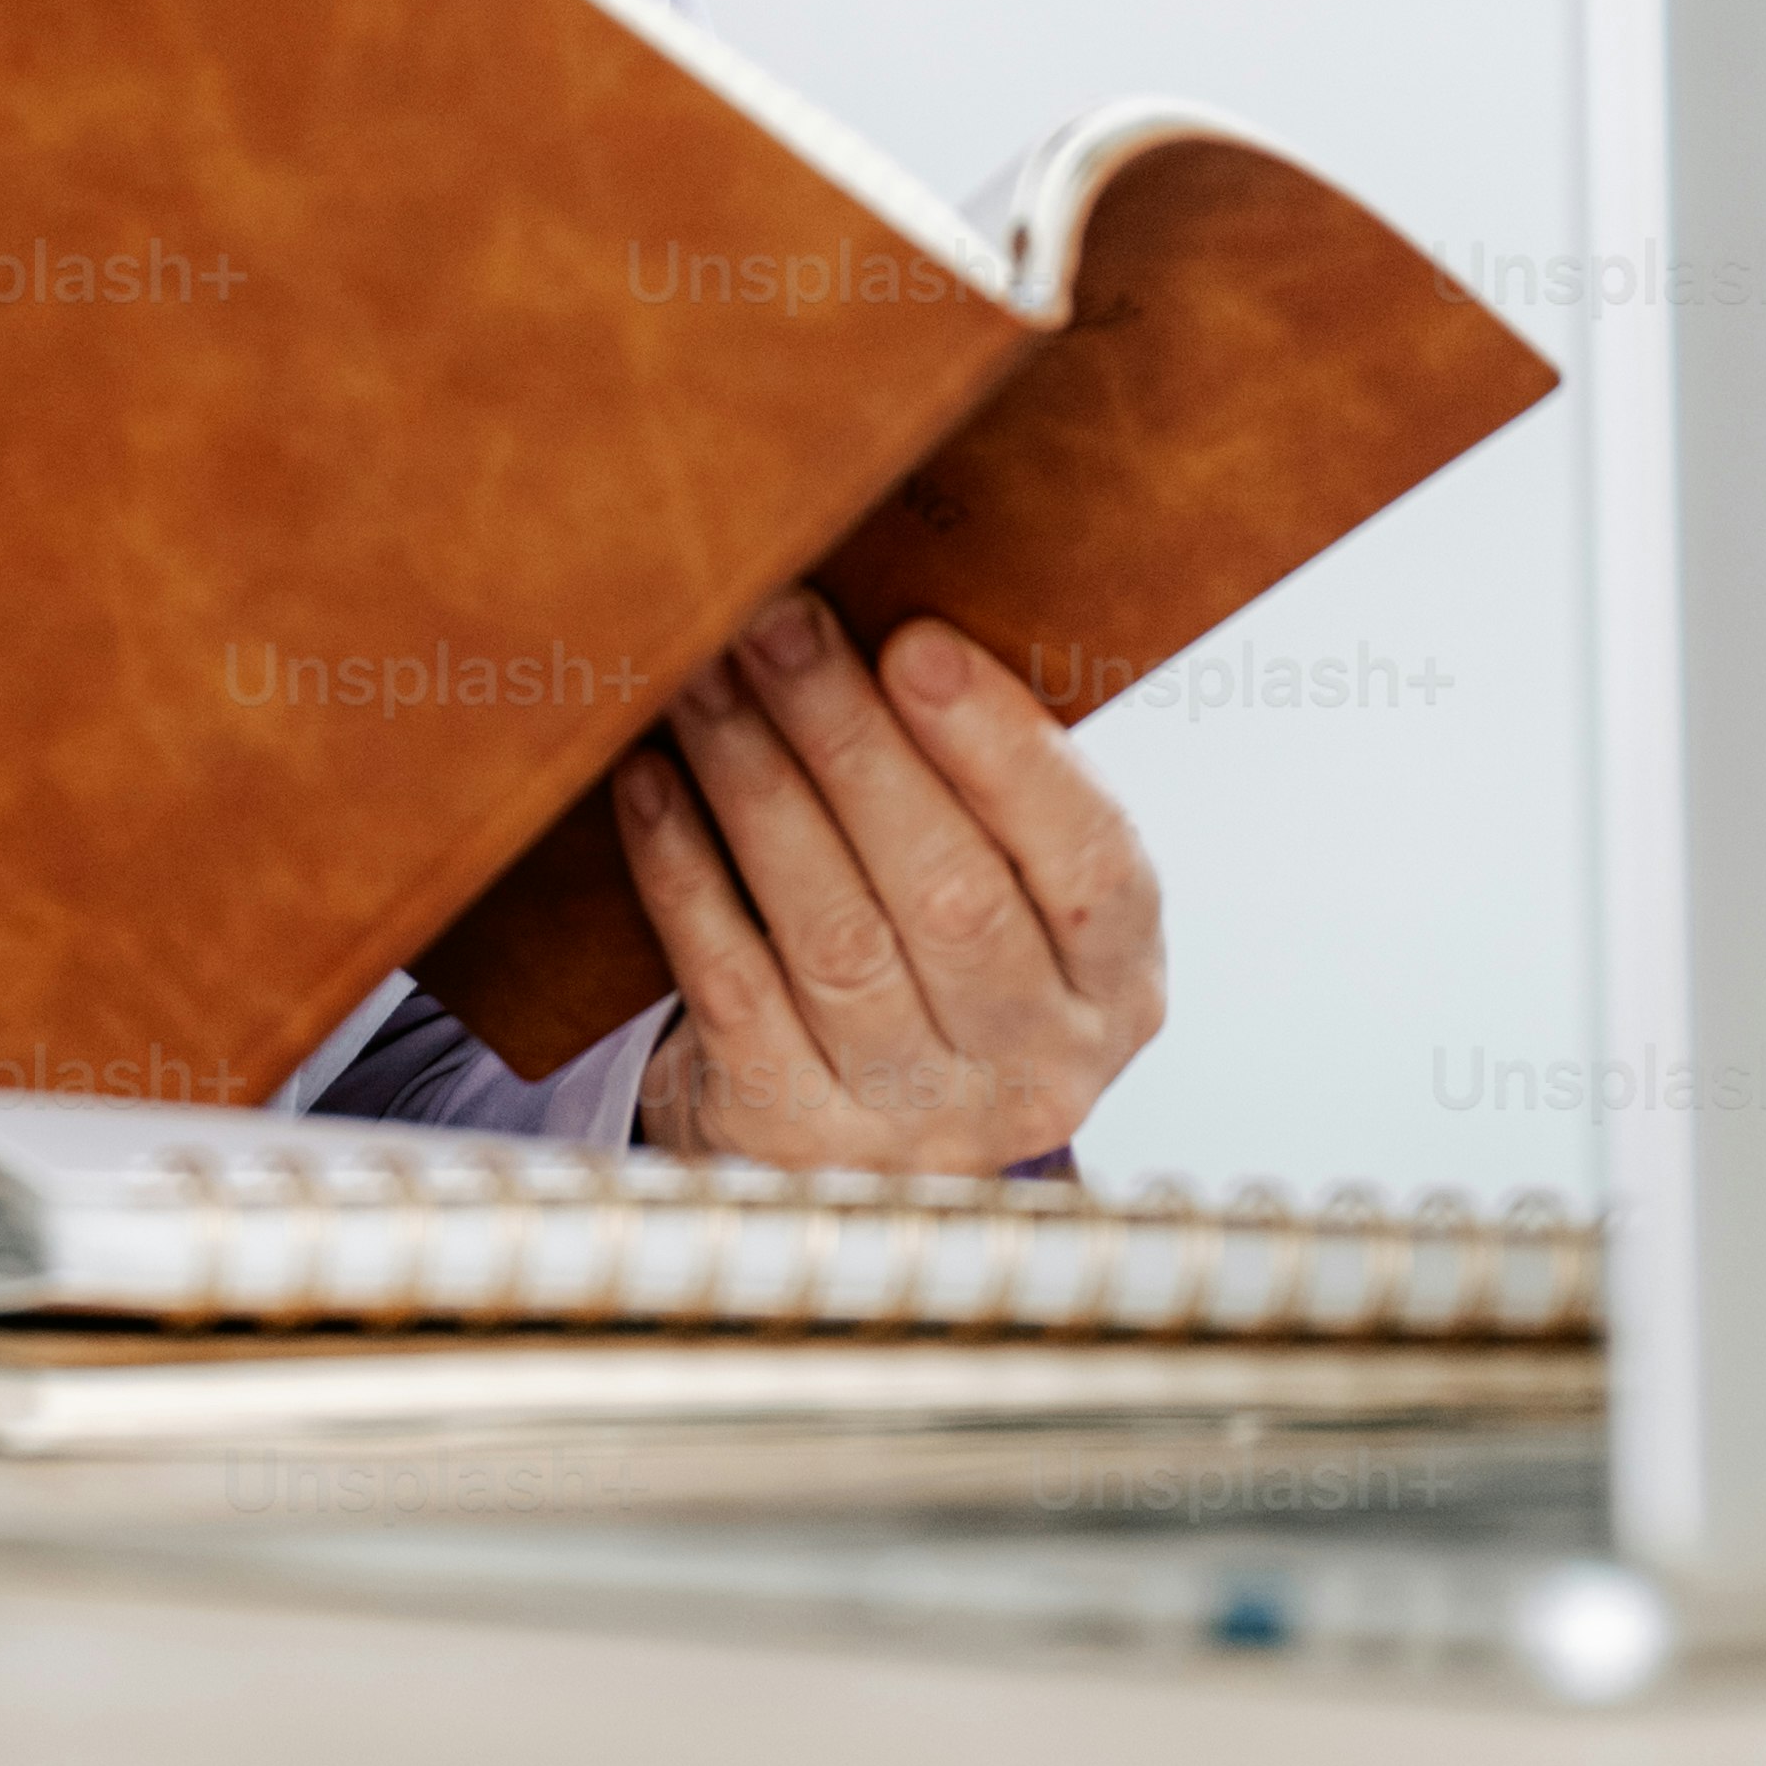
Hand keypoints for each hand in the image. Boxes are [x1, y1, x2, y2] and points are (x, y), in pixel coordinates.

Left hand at [613, 595, 1163, 1176]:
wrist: (855, 1142)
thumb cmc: (938, 954)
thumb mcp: (1014, 891)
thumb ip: (992, 789)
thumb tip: (895, 623)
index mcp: (1115, 987)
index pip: (1091, 867)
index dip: (1002, 752)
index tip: (914, 641)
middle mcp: (1032, 1069)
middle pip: (948, 896)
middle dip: (851, 741)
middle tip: (773, 622)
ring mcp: (913, 1119)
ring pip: (834, 936)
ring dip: (758, 787)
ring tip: (702, 677)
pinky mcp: (793, 1136)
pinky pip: (732, 990)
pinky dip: (685, 877)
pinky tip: (650, 783)